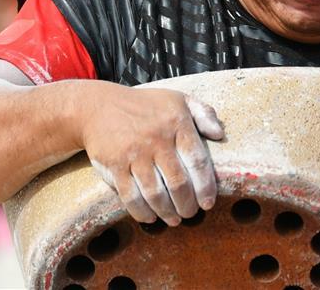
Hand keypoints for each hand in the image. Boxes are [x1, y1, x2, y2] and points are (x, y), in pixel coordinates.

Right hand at [80, 85, 223, 226]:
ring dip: (167, 212)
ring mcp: (134, 154)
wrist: (99, 106)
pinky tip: (151, 217)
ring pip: (155, 194)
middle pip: (178, 183)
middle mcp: (157, 140)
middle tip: (191, 213)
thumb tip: (220, 135)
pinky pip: (130, 196)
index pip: (198, 161)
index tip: (208, 202)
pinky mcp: (114, 165)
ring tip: (175, 219)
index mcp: (177, 124)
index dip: (206, 187)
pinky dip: (142, 212)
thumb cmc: (146, 106)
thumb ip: (204, 114)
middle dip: (187, 204)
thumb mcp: (179, 100)